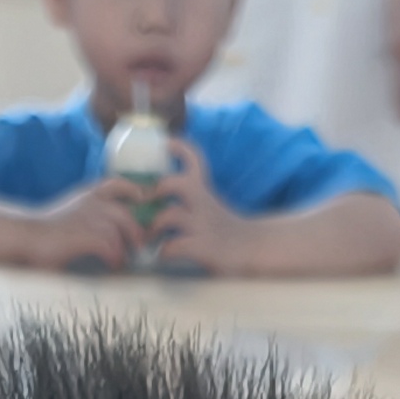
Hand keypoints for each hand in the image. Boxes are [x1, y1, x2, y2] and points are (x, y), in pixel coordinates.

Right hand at [30, 176, 155, 270]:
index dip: (134, 190)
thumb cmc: (45, 231)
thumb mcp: (70, 214)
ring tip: (124, 260)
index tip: (143, 201)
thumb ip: (89, 215)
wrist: (23, 236)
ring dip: (126, 247)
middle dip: (137, 231)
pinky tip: (112, 265)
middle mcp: (88, 202)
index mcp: (86, 194)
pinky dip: (115, 256)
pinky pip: (109, 244)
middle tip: (140, 246)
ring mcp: (85, 218)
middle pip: (125, 212)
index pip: (116, 184)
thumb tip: (109, 230)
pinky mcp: (82, 235)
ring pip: (119, 229)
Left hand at [144, 136, 255, 274]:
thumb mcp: (212, 206)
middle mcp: (203, 203)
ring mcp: (202, 225)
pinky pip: (174, 246)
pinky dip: (163, 251)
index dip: (180, 147)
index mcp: (205, 192)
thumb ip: (194, 200)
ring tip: (149, 237)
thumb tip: (164, 202)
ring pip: (170, 215)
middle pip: (176, 184)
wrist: (255, 248)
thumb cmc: (228, 230)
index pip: (195, 159)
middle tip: (144, 204)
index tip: (167, 143)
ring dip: (153, 226)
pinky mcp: (203, 247)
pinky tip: (163, 255)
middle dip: (155, 191)